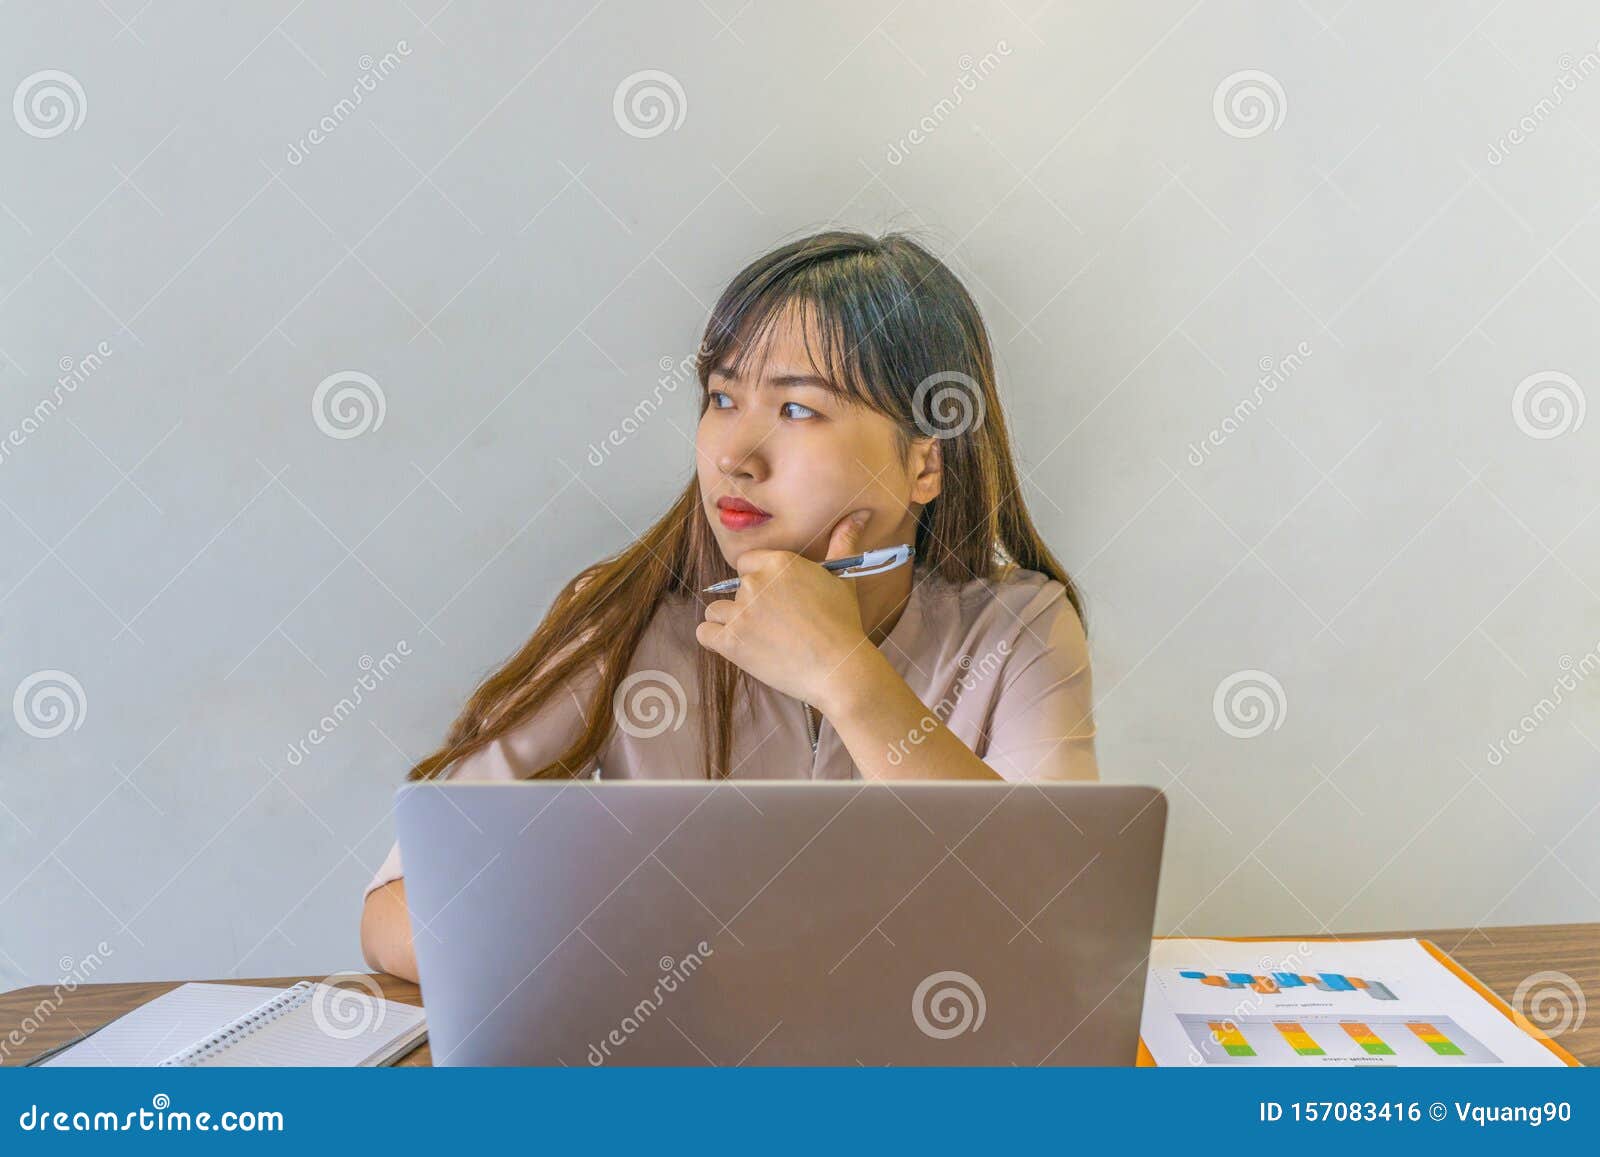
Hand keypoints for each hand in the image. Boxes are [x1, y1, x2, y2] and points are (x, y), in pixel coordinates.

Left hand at [695, 508, 876, 707]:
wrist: (839, 669)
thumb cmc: (843, 624)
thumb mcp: (843, 577)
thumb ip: (843, 541)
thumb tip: (860, 513)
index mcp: (778, 562)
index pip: (746, 563)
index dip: (758, 581)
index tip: (775, 600)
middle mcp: (755, 582)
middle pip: (734, 588)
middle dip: (749, 605)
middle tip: (776, 626)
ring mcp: (740, 612)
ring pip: (716, 610)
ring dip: (731, 623)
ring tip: (759, 639)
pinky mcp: (730, 641)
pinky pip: (704, 633)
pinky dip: (716, 641)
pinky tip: (739, 647)